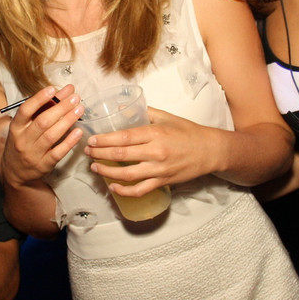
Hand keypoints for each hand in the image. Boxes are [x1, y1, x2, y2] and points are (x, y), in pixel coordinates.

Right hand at [1, 84, 83, 187]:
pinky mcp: (44, 165)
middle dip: (61, 108)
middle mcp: (23, 140)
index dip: (39, 99)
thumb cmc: (22, 142)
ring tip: (79, 109)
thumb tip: (62, 93)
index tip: (53, 89)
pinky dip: (69, 141)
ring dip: (67, 121)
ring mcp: (33, 154)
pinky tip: (78, 131)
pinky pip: (58, 152)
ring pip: (51, 135)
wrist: (14, 172)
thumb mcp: (24, 126)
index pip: (25, 110)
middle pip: (42, 121)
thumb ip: (41, 110)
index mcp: (16, 127)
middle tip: (75, 98)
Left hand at [84, 107, 217, 197]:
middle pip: (121, 155)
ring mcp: (159, 169)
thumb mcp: (167, 117)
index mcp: (156, 133)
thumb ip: (145, 113)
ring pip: (127, 175)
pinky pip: (140, 190)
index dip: (105, 140)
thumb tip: (123, 109)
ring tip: (95, 167)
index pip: (124, 137)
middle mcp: (156, 152)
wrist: (210, 151)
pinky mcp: (163, 181)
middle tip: (88, 152)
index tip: (92, 140)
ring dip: (107, 172)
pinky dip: (125, 191)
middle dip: (100, 154)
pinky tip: (113, 186)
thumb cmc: (189, 132)